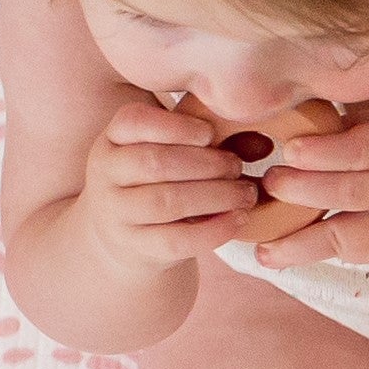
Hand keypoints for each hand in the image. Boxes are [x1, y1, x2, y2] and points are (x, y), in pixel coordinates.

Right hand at [75, 100, 263, 270]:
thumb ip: (213, 142)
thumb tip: (263, 144)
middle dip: (205, 163)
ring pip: (166, 201)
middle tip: (237, 167)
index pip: (135, 122)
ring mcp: (114, 212)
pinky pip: (175, 240)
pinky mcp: (133, 247)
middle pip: (155, 162)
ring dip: (215, 196)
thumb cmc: (160, 179)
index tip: (211, 133)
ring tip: (246, 194)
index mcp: (113, 138)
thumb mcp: (173, 152)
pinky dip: (213, 230)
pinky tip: (238, 219)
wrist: (127, 233)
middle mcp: (105, 172)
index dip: (177, 126)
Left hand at [247, 99, 368, 266]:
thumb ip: (357, 122)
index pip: (363, 150)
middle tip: (269, 182)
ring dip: (299, 241)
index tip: (289, 149)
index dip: (323, 152)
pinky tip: (279, 253)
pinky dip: (314, 253)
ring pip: (349, 237)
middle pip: (351, 192)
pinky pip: (353, 253)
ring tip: (261, 247)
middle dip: (303, 190)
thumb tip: (295, 121)